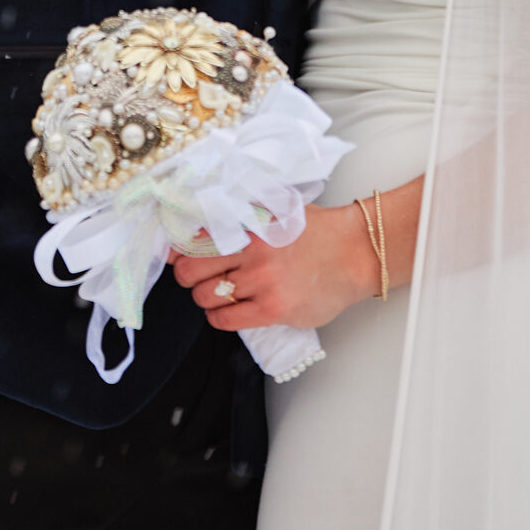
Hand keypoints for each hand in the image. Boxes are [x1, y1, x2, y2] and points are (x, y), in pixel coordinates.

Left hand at [170, 205, 376, 332]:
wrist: (354, 254)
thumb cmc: (317, 232)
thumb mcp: (277, 208)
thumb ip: (243, 212)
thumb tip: (201, 223)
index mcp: (250, 224)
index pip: (194, 238)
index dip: (178, 251)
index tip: (175, 257)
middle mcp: (253, 252)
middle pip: (191, 271)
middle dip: (189, 277)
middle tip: (198, 278)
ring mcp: (263, 282)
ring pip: (206, 297)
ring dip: (206, 299)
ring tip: (220, 294)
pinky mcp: (273, 310)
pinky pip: (227, 320)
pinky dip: (219, 318)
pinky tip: (229, 311)